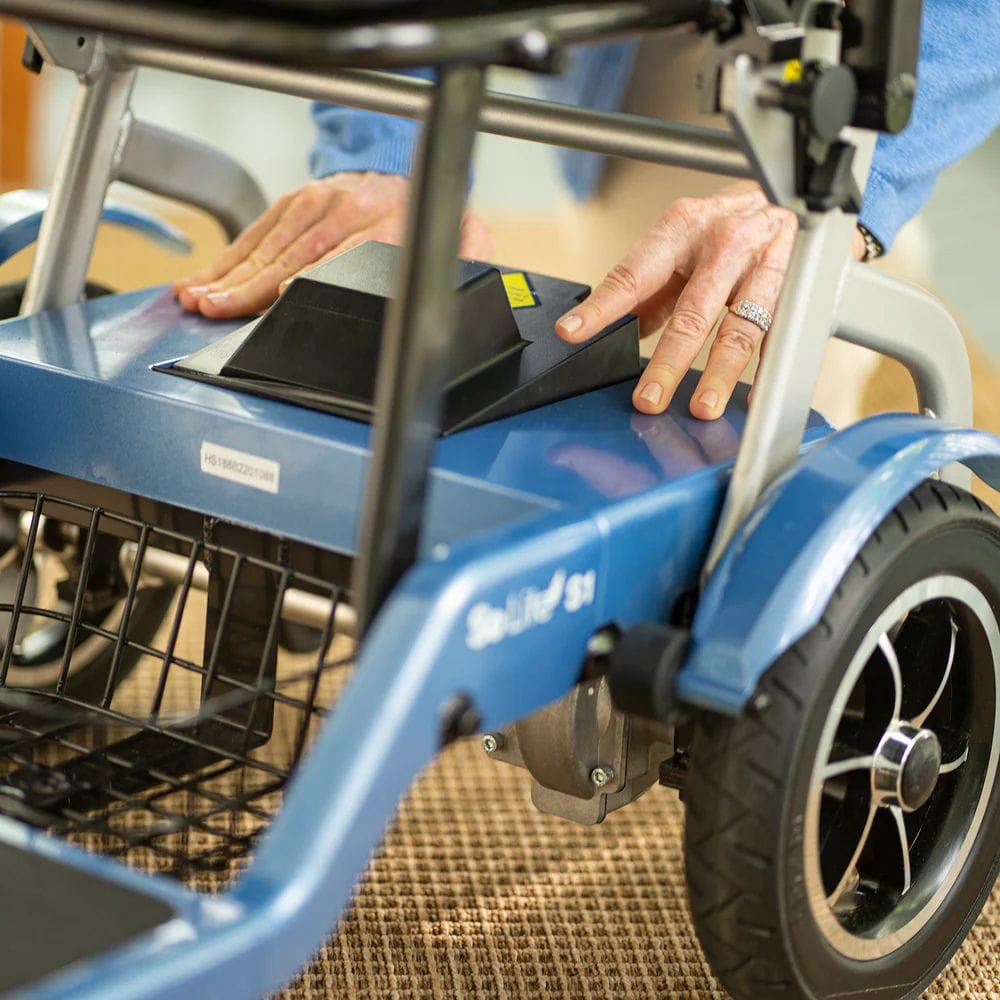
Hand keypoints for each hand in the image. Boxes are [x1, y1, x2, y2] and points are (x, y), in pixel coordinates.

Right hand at [174, 171, 493, 318]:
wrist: (409, 169)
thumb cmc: (428, 222)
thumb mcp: (464, 240)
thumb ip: (469, 260)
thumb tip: (473, 282)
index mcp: (389, 226)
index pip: (341, 258)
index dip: (307, 279)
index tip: (278, 297)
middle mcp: (349, 210)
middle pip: (295, 255)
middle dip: (251, 285)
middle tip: (217, 308)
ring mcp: (318, 203)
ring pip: (270, 244)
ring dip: (230, 274)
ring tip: (198, 298)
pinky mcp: (296, 201)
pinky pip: (258, 231)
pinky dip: (229, 257)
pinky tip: (205, 277)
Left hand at [555, 181, 865, 419]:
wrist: (784, 194)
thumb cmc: (719, 226)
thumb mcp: (675, 246)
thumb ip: (647, 289)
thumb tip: (614, 330)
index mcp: (680, 229)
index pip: (633, 275)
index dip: (602, 307)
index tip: (572, 332)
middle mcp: (723, 242)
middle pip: (693, 311)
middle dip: (669, 361)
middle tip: (648, 399)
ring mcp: (763, 264)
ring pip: (740, 326)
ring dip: (720, 372)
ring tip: (702, 407)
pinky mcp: (794, 286)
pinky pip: (779, 333)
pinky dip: (766, 370)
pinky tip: (750, 400)